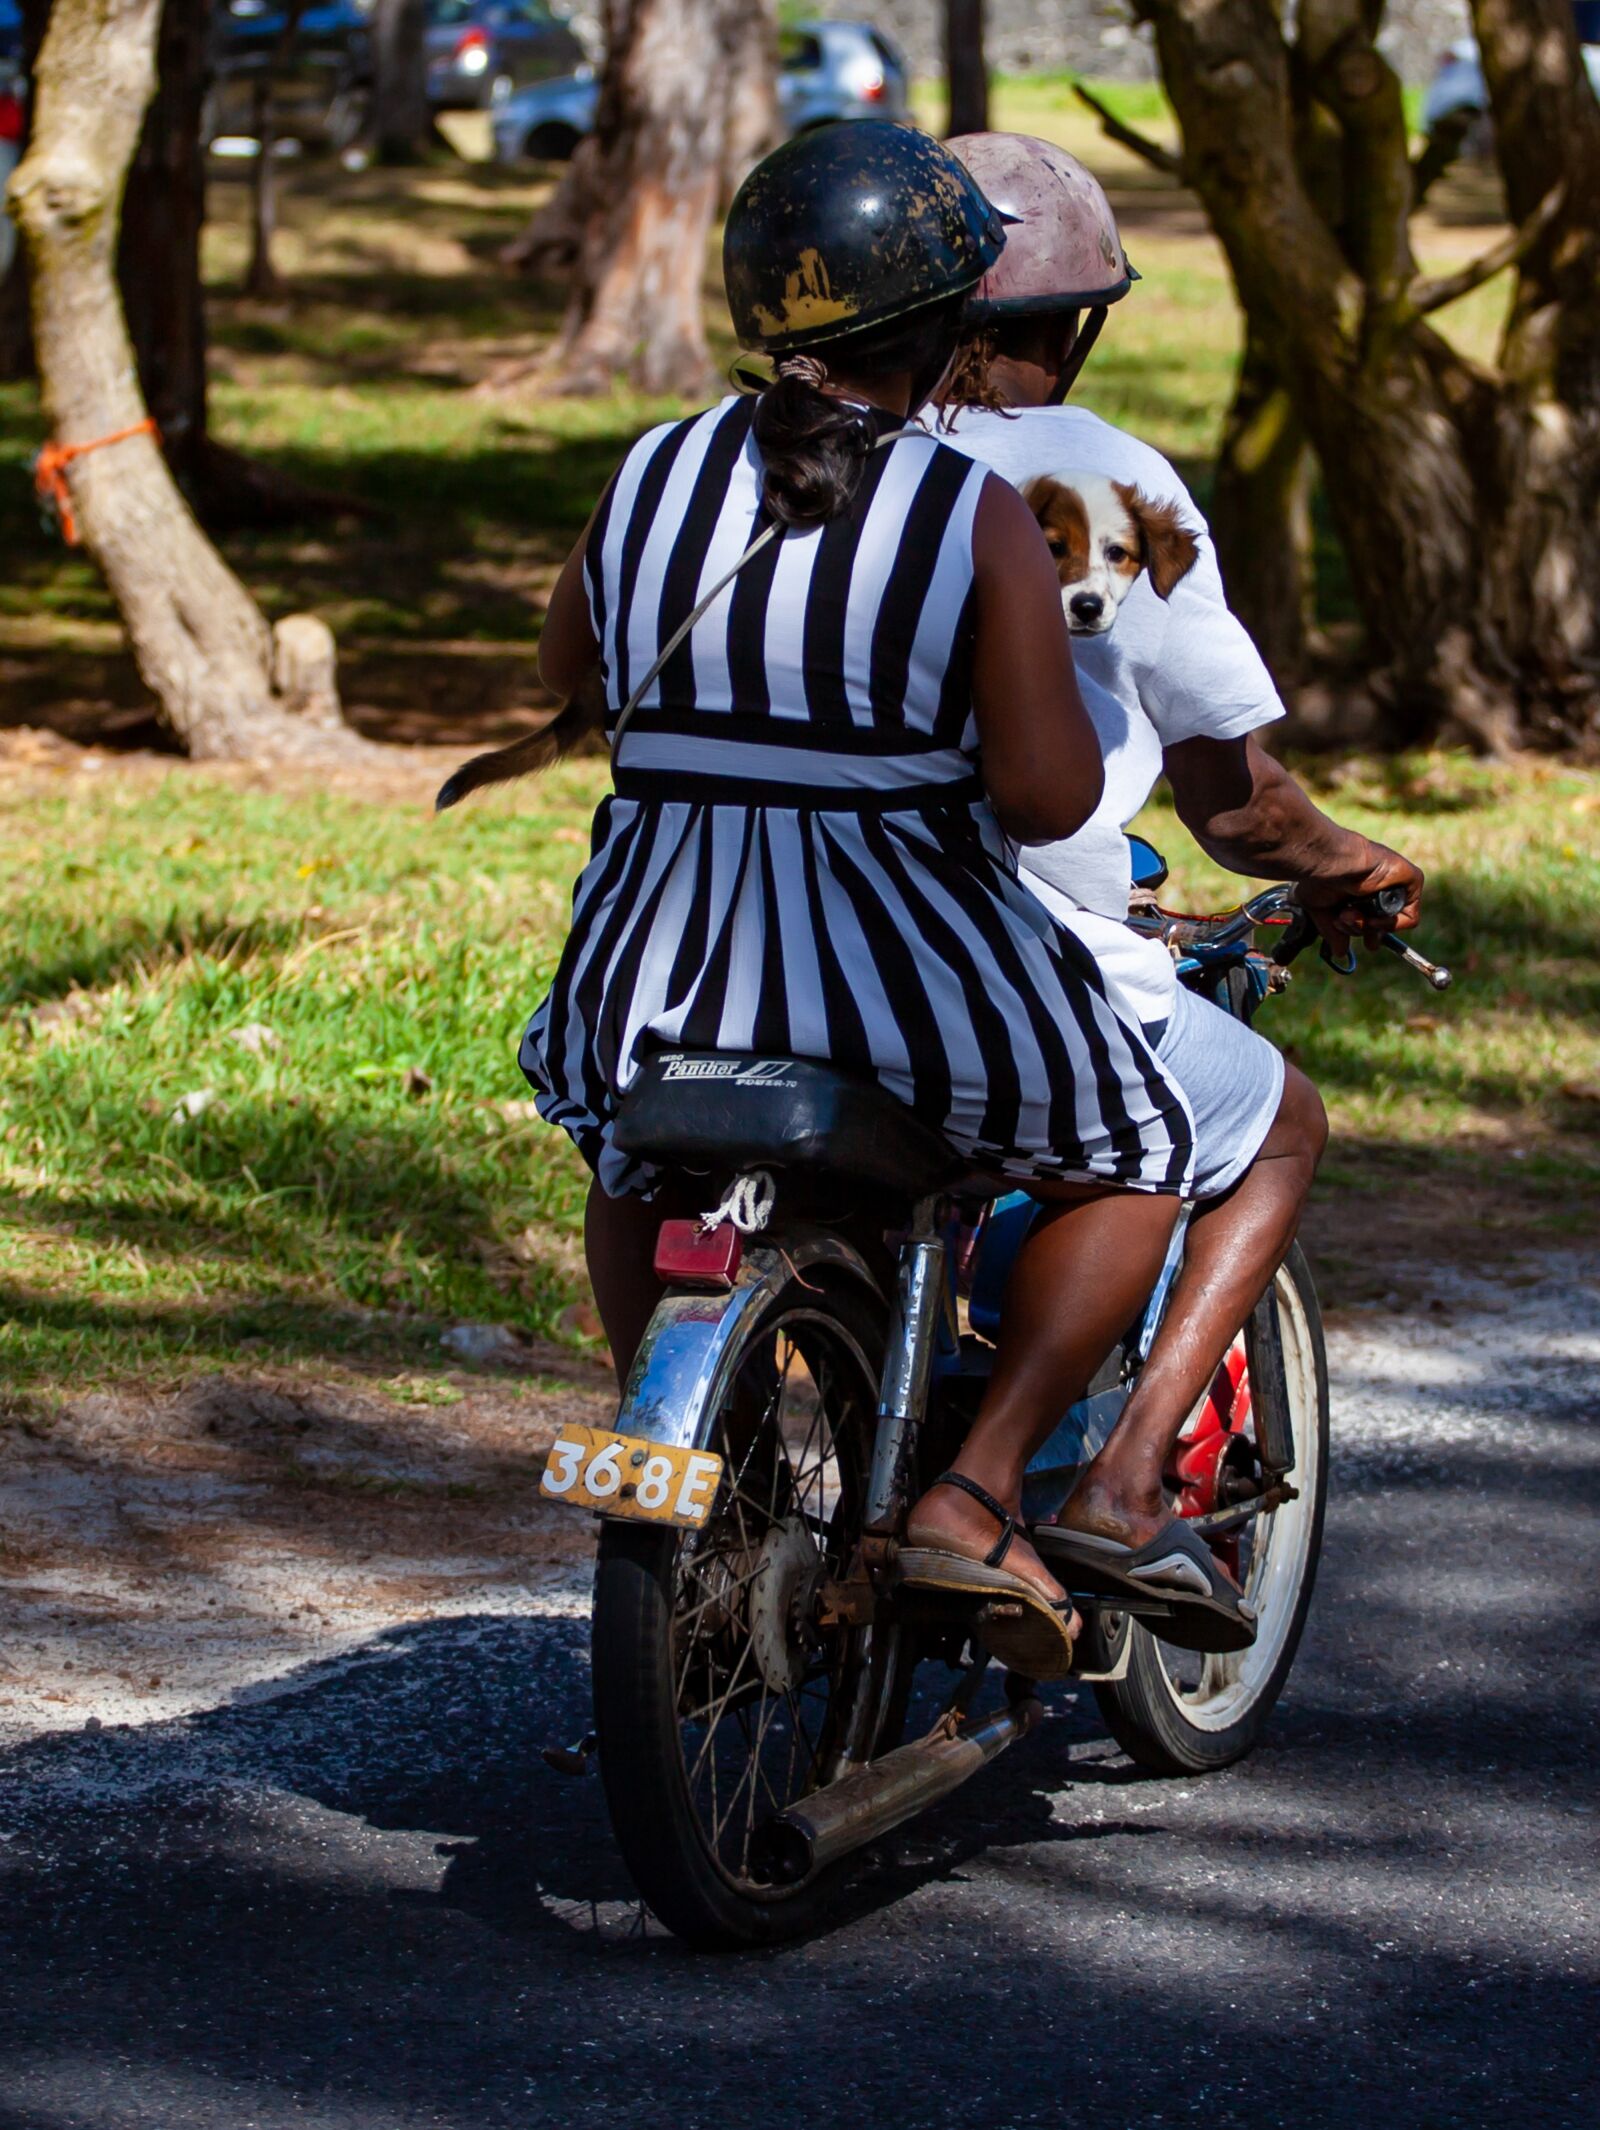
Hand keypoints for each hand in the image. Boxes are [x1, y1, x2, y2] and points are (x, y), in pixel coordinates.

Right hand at [1297, 840, 1424, 951]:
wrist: (1331, 861)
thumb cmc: (1320, 878)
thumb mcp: (1320, 909)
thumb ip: (1332, 931)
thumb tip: (1340, 953)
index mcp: (1360, 892)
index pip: (1370, 921)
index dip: (1365, 933)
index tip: (1356, 939)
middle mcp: (1378, 889)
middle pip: (1380, 927)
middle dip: (1363, 931)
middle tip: (1352, 922)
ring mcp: (1396, 885)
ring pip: (1392, 923)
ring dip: (1371, 927)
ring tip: (1354, 915)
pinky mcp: (1412, 880)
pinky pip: (1410, 917)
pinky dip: (1393, 924)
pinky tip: (1374, 917)